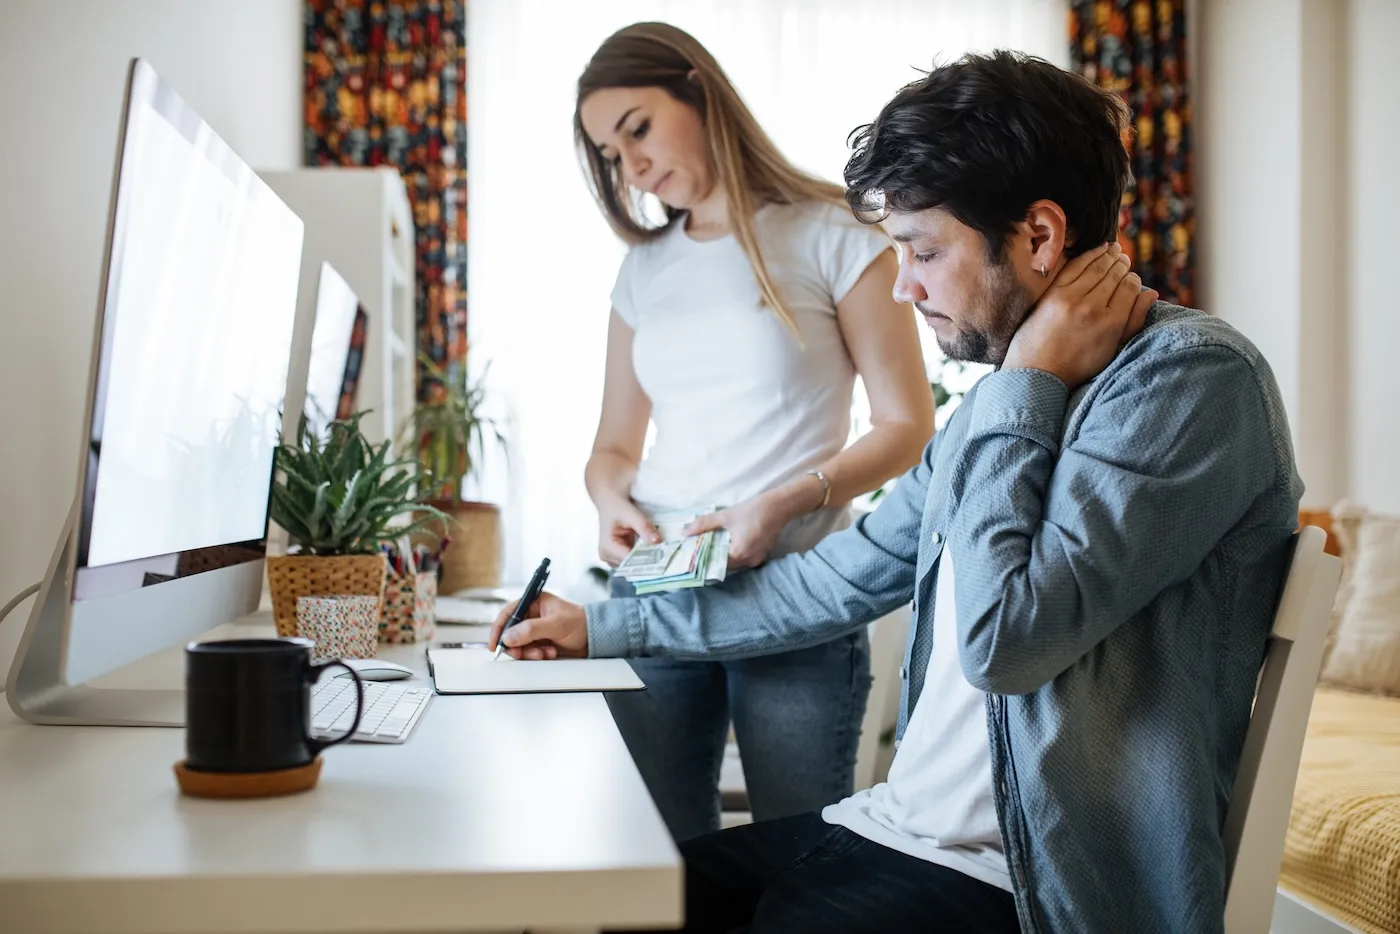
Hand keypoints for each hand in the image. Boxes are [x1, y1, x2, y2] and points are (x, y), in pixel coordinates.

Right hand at [487, 591, 588, 659]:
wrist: (596, 638)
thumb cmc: (581, 623)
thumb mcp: (555, 624)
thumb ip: (531, 630)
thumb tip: (509, 637)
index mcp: (534, 602)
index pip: (509, 613)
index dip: (499, 629)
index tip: (495, 644)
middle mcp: (532, 616)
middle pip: (511, 633)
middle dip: (517, 646)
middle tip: (522, 654)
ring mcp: (536, 630)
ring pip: (519, 645)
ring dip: (529, 652)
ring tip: (545, 652)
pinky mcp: (540, 643)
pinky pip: (529, 652)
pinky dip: (536, 656)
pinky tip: (550, 653)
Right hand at [596, 494, 661, 566]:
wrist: (610, 503)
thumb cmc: (618, 507)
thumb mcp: (632, 514)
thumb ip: (644, 528)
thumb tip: (658, 541)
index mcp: (607, 548)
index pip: (630, 560)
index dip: (646, 559)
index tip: (663, 556)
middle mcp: (607, 556)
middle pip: (632, 564)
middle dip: (648, 559)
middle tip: (666, 554)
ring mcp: (612, 558)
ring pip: (634, 564)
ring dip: (646, 558)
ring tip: (660, 552)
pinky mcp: (618, 557)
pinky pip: (633, 560)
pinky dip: (643, 555)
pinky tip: (652, 550)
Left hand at [682, 491, 792, 570]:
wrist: (780, 506)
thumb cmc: (753, 510)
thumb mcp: (726, 516)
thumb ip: (704, 524)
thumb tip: (684, 531)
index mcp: (739, 554)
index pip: (715, 564)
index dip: (704, 559)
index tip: (692, 555)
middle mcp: (748, 561)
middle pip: (725, 564)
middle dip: (712, 556)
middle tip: (699, 547)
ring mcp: (757, 559)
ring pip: (735, 561)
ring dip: (724, 554)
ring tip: (711, 543)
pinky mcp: (762, 554)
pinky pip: (744, 557)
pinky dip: (735, 551)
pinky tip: (728, 541)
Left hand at [1003, 242, 1158, 390]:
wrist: (1038, 371)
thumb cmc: (1079, 364)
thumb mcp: (1113, 349)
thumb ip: (1134, 321)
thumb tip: (1151, 293)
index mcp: (1112, 323)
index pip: (1130, 288)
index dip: (1132, 280)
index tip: (1131, 278)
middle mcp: (1094, 308)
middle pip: (1114, 276)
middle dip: (1122, 264)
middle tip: (1124, 258)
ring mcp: (1071, 299)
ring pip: (1096, 268)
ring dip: (1108, 256)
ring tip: (1114, 250)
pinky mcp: (1053, 294)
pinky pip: (1075, 267)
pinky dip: (1088, 255)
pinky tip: (1097, 250)